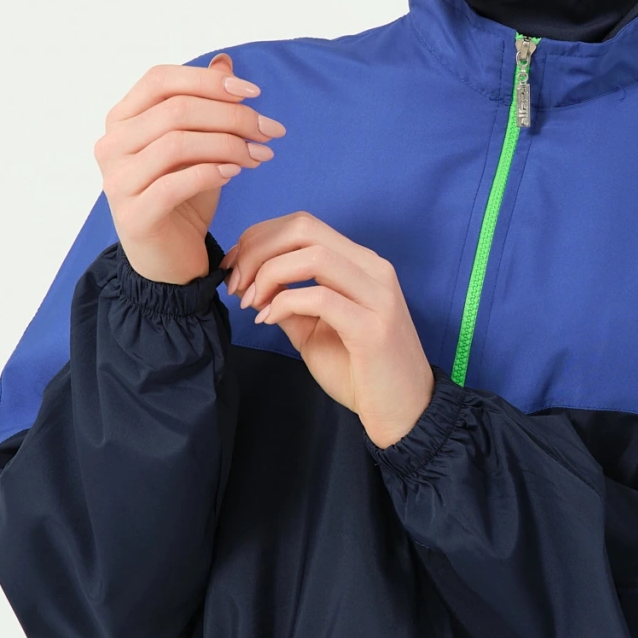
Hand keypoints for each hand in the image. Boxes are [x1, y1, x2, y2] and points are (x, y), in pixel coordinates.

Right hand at [95, 53, 285, 283]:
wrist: (169, 261)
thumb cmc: (183, 199)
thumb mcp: (199, 146)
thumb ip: (206, 104)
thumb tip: (225, 61)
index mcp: (121, 120)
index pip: (161, 80)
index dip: (209, 81)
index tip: (254, 94)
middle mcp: (111, 145)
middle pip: (176, 110)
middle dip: (232, 116)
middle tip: (269, 130)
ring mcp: (117, 181)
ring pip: (178, 142)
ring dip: (230, 144)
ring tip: (261, 155)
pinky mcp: (134, 214)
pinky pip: (176, 182)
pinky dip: (212, 172)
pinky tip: (237, 172)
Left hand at [221, 211, 435, 447]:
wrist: (404, 412)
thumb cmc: (361, 372)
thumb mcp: (314, 331)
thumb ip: (289, 302)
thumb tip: (252, 284)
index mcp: (360, 263)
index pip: (303, 225)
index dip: (259, 238)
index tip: (233, 268)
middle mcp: (372, 269)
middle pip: (304, 229)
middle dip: (257, 250)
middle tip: (237, 285)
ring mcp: (377, 295)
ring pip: (312, 255)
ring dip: (268, 274)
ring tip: (252, 303)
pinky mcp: (372, 327)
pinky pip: (320, 298)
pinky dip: (284, 303)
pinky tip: (269, 321)